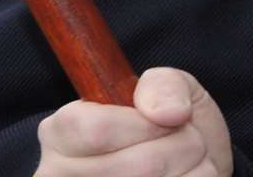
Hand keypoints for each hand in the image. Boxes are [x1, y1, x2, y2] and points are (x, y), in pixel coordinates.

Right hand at [37, 67, 231, 175]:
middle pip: (140, 166)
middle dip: (183, 146)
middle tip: (184, 143)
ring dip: (194, 169)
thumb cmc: (170, 129)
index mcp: (61, 132)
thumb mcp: (169, 89)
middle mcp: (59, 175)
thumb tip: (170, 113)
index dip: (147, 125)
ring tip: (183, 164)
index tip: (169, 119)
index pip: (99, 129)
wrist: (190, 170)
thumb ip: (163, 85)